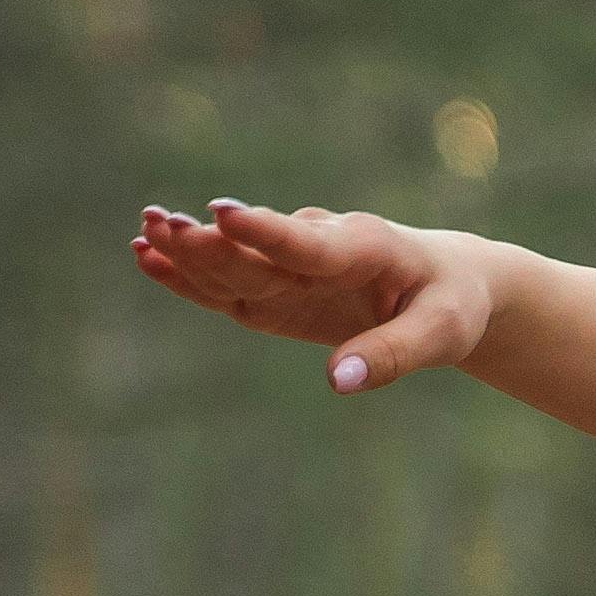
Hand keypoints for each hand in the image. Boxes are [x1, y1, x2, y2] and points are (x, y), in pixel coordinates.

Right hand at [130, 199, 495, 392]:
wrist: (447, 281)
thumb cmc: (451, 305)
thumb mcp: (442, 333)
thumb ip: (393, 355)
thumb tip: (337, 383)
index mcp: (365, 248)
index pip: (309, 243)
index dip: (266, 231)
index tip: (224, 212)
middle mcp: (320, 246)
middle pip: (259, 250)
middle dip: (211, 242)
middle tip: (161, 224)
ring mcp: (294, 266)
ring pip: (237, 263)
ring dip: (190, 250)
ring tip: (144, 234)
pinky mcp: (279, 288)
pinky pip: (230, 284)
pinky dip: (192, 274)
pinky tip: (146, 258)